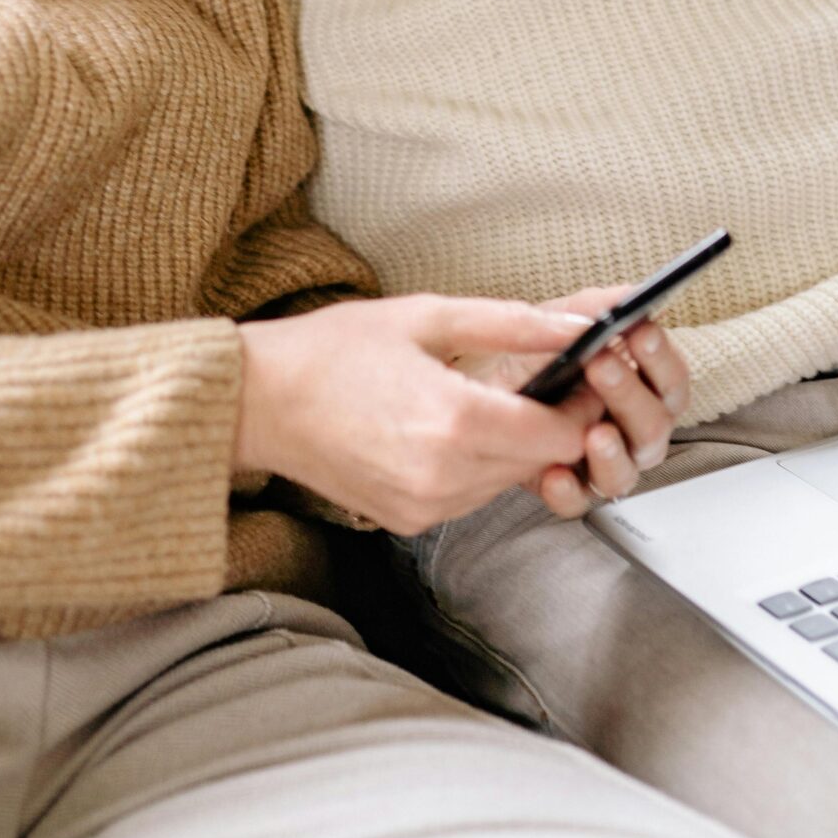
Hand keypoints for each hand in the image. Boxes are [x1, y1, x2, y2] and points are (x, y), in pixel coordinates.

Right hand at [235, 295, 598, 534]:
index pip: (560, 435)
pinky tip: (448, 430)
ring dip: (512, 447)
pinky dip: (475, 467)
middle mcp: (444, 477)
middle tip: (539, 383)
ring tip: (486, 403)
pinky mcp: (408, 521)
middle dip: (550, 425)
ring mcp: (425, 507)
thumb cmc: (332, 351)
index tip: (577, 378)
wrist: (257, 402)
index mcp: (455, 421)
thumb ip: (512, 324)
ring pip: (507, 482)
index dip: (580, 406)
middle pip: (540, 462)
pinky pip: (469, 497)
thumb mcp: (427, 316)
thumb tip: (578, 326)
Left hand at [469, 287, 689, 520]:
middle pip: (654, 427)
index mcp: (640, 389)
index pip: (671, 381)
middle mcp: (629, 432)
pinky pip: (578, 501)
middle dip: (631, 396)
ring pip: (626, 472)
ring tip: (594, 432)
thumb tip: (629, 294)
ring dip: (613, 452)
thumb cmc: (534, 360)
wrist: (481, 394)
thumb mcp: (559, 323)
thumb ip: (595, 308)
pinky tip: (553, 473)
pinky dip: (567, 490)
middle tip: (602, 366)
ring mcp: (601, 463)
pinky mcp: (567, 489)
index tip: (641, 332)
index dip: (662, 359)